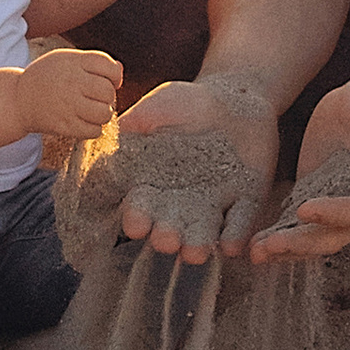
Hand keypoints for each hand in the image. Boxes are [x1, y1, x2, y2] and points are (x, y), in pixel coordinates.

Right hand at [20, 46, 122, 141]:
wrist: (18, 99)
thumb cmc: (47, 77)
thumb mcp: (66, 60)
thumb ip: (93, 62)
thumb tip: (120, 70)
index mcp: (72, 62)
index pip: (109, 67)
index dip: (114, 76)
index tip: (109, 81)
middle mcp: (71, 82)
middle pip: (108, 92)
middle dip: (107, 96)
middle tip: (96, 98)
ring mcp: (68, 105)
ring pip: (105, 114)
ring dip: (103, 114)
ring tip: (92, 110)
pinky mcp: (64, 126)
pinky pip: (94, 131)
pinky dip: (93, 128)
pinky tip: (84, 121)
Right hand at [114, 75, 279, 260]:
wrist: (234, 96)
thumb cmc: (187, 102)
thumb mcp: (154, 110)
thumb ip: (130, 129)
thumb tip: (103, 147)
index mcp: (156, 184)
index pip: (143, 206)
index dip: (138, 217)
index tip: (135, 225)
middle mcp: (183, 202)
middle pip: (172, 225)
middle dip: (168, 235)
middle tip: (165, 241)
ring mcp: (216, 203)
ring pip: (205, 229)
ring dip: (198, 243)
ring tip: (194, 253)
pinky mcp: (247, 199)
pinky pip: (241, 220)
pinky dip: (236, 233)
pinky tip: (230, 247)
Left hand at [246, 67, 349, 260]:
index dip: (335, 214)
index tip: (305, 209)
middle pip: (334, 236)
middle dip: (301, 243)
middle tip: (270, 245)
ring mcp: (340, 208)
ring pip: (313, 237)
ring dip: (286, 248)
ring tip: (256, 252)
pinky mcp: (317, 198)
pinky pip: (298, 224)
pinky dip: (279, 234)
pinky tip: (255, 242)